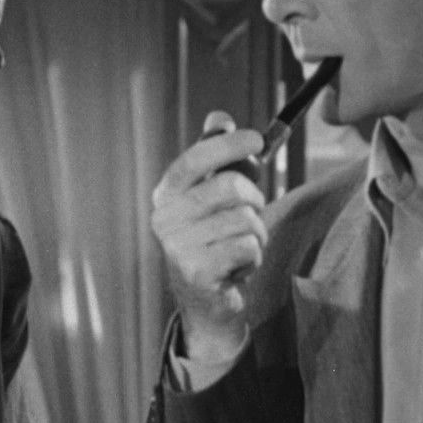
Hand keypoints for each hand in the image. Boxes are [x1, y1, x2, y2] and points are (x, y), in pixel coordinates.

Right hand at [151, 111, 266, 361]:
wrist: (207, 304)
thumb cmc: (214, 242)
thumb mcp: (211, 199)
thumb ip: (216, 159)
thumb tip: (219, 118)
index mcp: (166, 195)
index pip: (194, 160)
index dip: (226, 145)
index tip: (257, 139)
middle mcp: (165, 218)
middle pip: (230, 187)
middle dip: (254, 199)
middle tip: (252, 214)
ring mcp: (177, 246)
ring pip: (245, 220)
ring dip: (256, 235)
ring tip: (240, 248)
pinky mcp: (197, 272)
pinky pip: (248, 247)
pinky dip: (254, 257)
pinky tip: (237, 267)